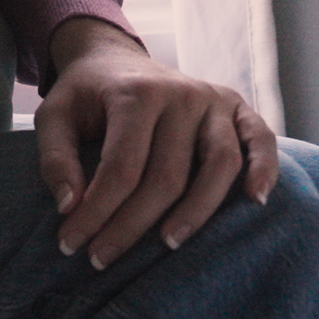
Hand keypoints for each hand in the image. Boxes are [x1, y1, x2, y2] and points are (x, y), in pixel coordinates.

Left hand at [36, 18, 279, 267]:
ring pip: (219, 165)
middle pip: (167, 176)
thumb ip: (55, 159)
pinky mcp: (238, 107)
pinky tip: (255, 201)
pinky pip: (260, 140)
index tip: (71, 245)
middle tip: (102, 259)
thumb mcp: (53, 117)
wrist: (113, 58)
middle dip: (132, 226)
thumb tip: (71, 207)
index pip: (121, 168)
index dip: (96, 213)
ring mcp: (214, 100)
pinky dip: (265, 169)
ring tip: (167, 245)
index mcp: (135, 94)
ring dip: (196, 212)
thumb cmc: (84, 97)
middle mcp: (181, 94)